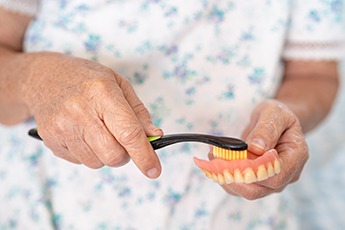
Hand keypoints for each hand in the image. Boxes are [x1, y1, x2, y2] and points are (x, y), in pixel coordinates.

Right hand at [22, 52, 162, 177]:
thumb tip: (155, 136)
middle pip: (113, 155)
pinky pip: (79, 162)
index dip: (144, 155)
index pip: (128, 132)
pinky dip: (88, 153)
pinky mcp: (50, 139)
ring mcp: (62, 127)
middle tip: (122, 140)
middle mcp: (80, 111)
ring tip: (98, 131)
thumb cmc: (87, 79)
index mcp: (102, 93)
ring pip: (97, 163)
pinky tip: (83, 133)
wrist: (45, 77)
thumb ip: (138, 113)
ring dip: (105, 154)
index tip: (154, 170)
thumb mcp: (118, 85)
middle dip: (125, 155)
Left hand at [221, 99, 308, 199]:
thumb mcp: (274, 113)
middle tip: (215, 157)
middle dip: (233, 176)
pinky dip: (224, 176)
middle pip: (258, 189)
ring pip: (246, 191)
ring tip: (212, 155)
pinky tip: (214, 160)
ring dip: (225, 177)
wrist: (275, 122)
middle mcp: (286, 175)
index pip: (276, 176)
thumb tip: (255, 148)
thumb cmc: (277, 116)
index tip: (235, 157)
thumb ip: (267, 129)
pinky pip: (239, 187)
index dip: (253, 171)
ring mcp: (271, 182)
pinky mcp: (257, 182)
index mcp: (296, 156)